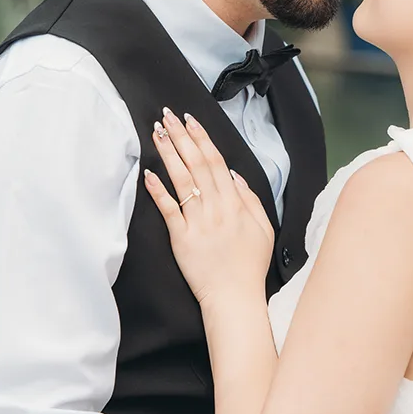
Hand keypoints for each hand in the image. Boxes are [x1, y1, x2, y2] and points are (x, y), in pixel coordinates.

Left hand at [145, 107, 273, 304]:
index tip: (190, 120)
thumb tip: (233, 174)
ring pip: (182, 180)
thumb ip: (250, 199)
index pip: (216, 162)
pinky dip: (159, 190)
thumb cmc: (249, 265)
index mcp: (235, 204)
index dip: (202, 139)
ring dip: (169, 154)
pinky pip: (169, 209)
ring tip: (157, 133)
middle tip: (167, 115)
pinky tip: (149, 173)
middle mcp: (216, 208)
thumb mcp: (263, 228)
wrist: (234, 298)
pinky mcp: (182, 239)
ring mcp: (198, 222)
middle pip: (196, 164)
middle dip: (181, 137)